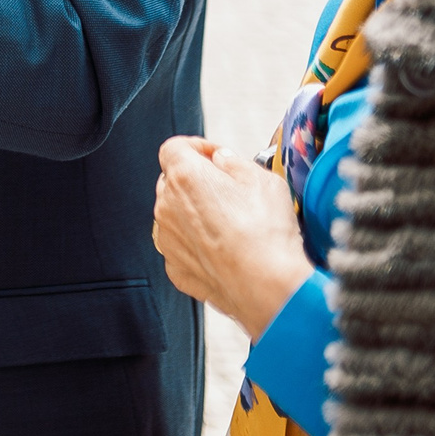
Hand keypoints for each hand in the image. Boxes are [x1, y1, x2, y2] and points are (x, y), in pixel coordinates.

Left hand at [153, 136, 313, 337]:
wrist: (266, 288)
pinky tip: (226, 250)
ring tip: (231, 225)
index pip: (174, 147)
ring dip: (195, 215)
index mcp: (185, 176)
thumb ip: (235, 162)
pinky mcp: (175, 268)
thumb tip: (223, 159)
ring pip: (175, 216)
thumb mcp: (264, 180)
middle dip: (197, 181)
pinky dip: (198, 245)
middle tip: (229, 191)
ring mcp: (168, 239)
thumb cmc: (266, 234)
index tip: (216, 157)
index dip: (197, 148)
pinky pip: (182, 247)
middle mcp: (167, 206)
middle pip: (173, 181)